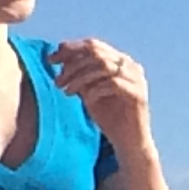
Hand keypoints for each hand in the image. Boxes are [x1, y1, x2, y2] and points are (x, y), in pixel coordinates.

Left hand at [49, 36, 155, 160]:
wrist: (128, 143)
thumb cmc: (109, 118)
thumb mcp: (89, 92)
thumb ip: (79, 73)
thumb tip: (59, 53)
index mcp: (120, 61)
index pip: (93, 45)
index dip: (70, 49)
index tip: (50, 59)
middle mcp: (131, 66)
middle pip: (97, 52)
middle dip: (72, 63)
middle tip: (57, 80)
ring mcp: (137, 79)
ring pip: (103, 65)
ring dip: (80, 77)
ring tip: (66, 90)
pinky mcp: (138, 94)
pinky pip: (113, 83)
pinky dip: (95, 89)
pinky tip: (86, 100)